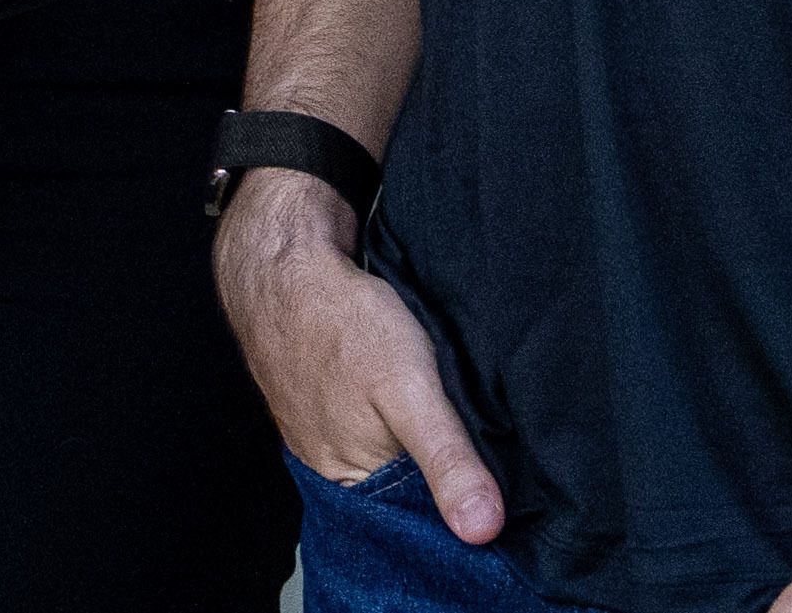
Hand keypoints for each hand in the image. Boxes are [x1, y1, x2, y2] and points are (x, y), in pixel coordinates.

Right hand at [215, 180, 502, 538]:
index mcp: (347, 482)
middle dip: (450, 482)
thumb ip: (447, 459)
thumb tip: (483, 531)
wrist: (282, 260)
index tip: (508, 511)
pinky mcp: (333, 399)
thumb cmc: (340, 322)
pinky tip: (429, 400)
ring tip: (468, 428)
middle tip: (496, 459)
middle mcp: (334, 467)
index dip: (462, 517)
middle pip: (409, 494)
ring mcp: (328, 431)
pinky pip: (381, 427)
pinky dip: (409, 420)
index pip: (419, 526)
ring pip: (397, 458)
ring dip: (431, 448)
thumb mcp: (409, 391)